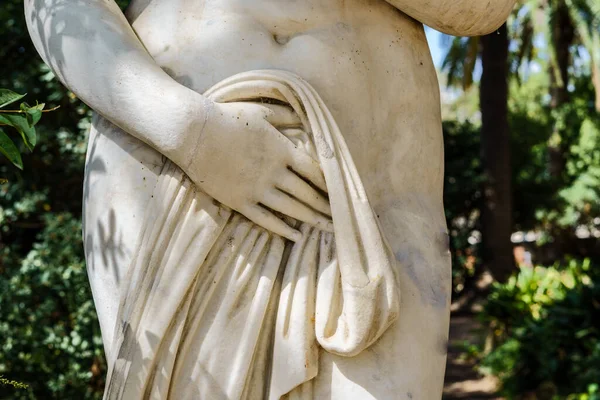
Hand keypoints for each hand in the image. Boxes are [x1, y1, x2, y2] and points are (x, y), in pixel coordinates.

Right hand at [184, 101, 331, 240]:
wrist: (193, 132)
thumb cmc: (227, 117)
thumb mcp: (261, 111)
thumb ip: (285, 116)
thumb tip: (304, 118)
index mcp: (282, 150)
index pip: (314, 171)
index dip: (329, 184)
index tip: (340, 193)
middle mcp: (274, 172)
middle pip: (308, 193)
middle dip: (326, 206)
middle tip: (341, 217)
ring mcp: (257, 190)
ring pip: (292, 209)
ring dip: (312, 219)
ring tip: (327, 228)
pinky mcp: (240, 202)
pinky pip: (266, 220)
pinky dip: (283, 230)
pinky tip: (296, 237)